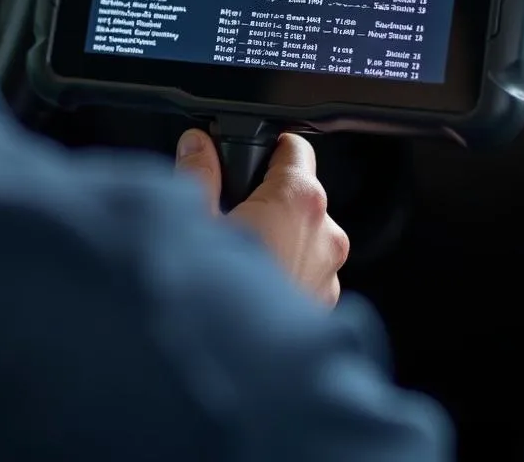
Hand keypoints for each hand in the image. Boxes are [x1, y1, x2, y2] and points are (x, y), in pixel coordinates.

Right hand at [175, 129, 349, 306]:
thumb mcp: (194, 223)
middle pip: (298, 195)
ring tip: (232, 261)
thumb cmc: (218, 302)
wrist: (238, 378)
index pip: (296, 148)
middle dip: (265, 199)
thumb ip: (198, 174)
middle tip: (226, 216)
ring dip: (274, 239)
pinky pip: (304, 272)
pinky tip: (246, 289)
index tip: (244, 158)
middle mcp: (325, 235)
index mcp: (299, 202)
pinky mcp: (324, 308)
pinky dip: (281, 272)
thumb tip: (197, 145)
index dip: (267, 149)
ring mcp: (329, 275)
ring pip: (302, 237)